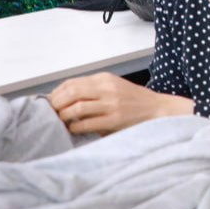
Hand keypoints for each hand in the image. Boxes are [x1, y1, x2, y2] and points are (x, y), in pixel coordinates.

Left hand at [48, 72, 192, 134]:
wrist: (157, 109)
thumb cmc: (134, 100)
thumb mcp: (114, 86)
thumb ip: (93, 89)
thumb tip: (64, 98)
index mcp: (105, 78)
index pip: (72, 83)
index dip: (56, 93)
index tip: (51, 102)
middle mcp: (107, 89)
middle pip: (71, 93)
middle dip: (56, 105)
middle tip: (52, 113)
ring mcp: (111, 105)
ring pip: (76, 108)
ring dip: (64, 117)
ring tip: (62, 122)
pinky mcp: (114, 120)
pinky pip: (86, 124)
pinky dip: (75, 128)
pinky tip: (74, 129)